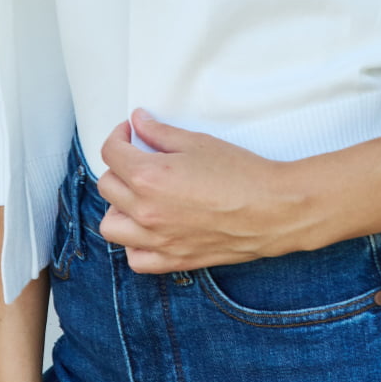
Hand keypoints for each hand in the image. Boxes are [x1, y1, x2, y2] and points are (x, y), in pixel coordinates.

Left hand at [96, 109, 312, 271]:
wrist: (273, 209)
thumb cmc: (241, 173)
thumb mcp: (198, 142)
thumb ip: (160, 133)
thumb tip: (138, 121)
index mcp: (148, 177)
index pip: (111, 153)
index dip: (118, 136)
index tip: (130, 132)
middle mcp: (145, 211)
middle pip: (107, 186)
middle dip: (119, 166)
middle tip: (140, 158)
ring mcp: (157, 240)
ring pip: (111, 225)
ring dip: (118, 206)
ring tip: (139, 195)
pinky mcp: (173, 260)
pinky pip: (135, 257)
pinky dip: (135, 243)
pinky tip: (150, 228)